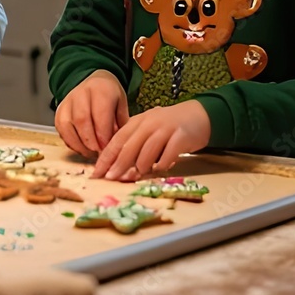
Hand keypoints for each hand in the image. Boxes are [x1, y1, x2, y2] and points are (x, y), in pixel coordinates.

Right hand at [55, 70, 129, 157]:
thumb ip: (120, 125)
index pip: (100, 113)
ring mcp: (68, 100)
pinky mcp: (60, 110)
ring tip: (91, 152)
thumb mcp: (122, 107)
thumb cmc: (110, 98)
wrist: (97, 83)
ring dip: (80, 144)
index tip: (107, 148)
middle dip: (91, 142)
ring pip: (68, 125)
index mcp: (101, 89)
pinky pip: (61, 129)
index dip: (103, 135)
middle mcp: (82, 92)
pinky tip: (82, 147)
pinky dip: (71, 142)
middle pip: (82, 120)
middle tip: (99, 153)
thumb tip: (114, 147)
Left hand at [91, 100, 211, 180]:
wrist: (198, 115)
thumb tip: (118, 170)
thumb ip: (135, 145)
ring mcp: (165, 129)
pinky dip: (162, 165)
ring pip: (146, 152)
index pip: (117, 140)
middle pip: (129, 147)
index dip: (106, 157)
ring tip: (138, 175)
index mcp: (137, 122)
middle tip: (110, 179)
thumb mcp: (148, 130)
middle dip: (118, 165)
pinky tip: (161, 168)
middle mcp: (149, 124)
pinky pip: (167, 155)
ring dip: (141, 167)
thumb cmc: (169, 127)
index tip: (97, 173)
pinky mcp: (181, 137)